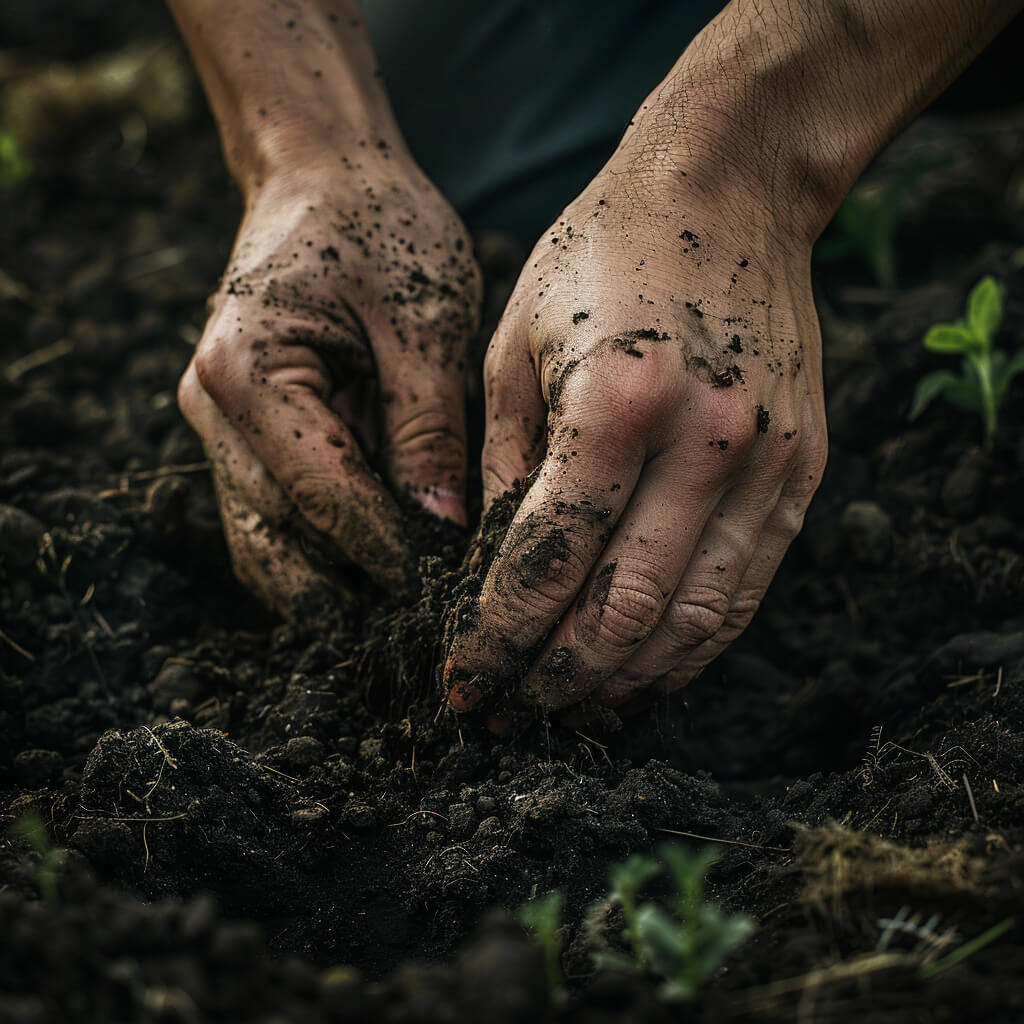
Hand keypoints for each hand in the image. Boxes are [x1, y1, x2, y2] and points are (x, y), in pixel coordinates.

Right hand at [179, 157, 480, 614]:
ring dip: (337, 587)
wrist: (323, 177)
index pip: (326, 497)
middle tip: (434, 629)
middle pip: (282, 542)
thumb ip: (427, 428)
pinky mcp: (244, 438)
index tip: (453, 600)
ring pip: (271, 547)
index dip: (392, 556)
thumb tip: (440, 532)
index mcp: (248, 372)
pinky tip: (389, 569)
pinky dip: (326, 552)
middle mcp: (214, 412)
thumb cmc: (380, 226)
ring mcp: (220, 430)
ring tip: (416, 614)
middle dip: (356, 595)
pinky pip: (278, 519)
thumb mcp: (423, 319)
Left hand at [445, 151, 826, 713]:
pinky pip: (746, 590)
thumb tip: (486, 574)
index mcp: (617, 400)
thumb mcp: (514, 348)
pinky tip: (644, 670)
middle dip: (557, 678)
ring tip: (572, 709)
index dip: (499, 636)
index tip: (463, 680)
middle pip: (624, 608)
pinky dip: (692, 646)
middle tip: (511, 713)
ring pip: (695, 620)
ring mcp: (768, 461)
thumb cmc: (599, 256)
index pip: (549, 559)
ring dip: (626, 681)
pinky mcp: (802, 472)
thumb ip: (503, 468)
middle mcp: (706, 440)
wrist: (727, 191)